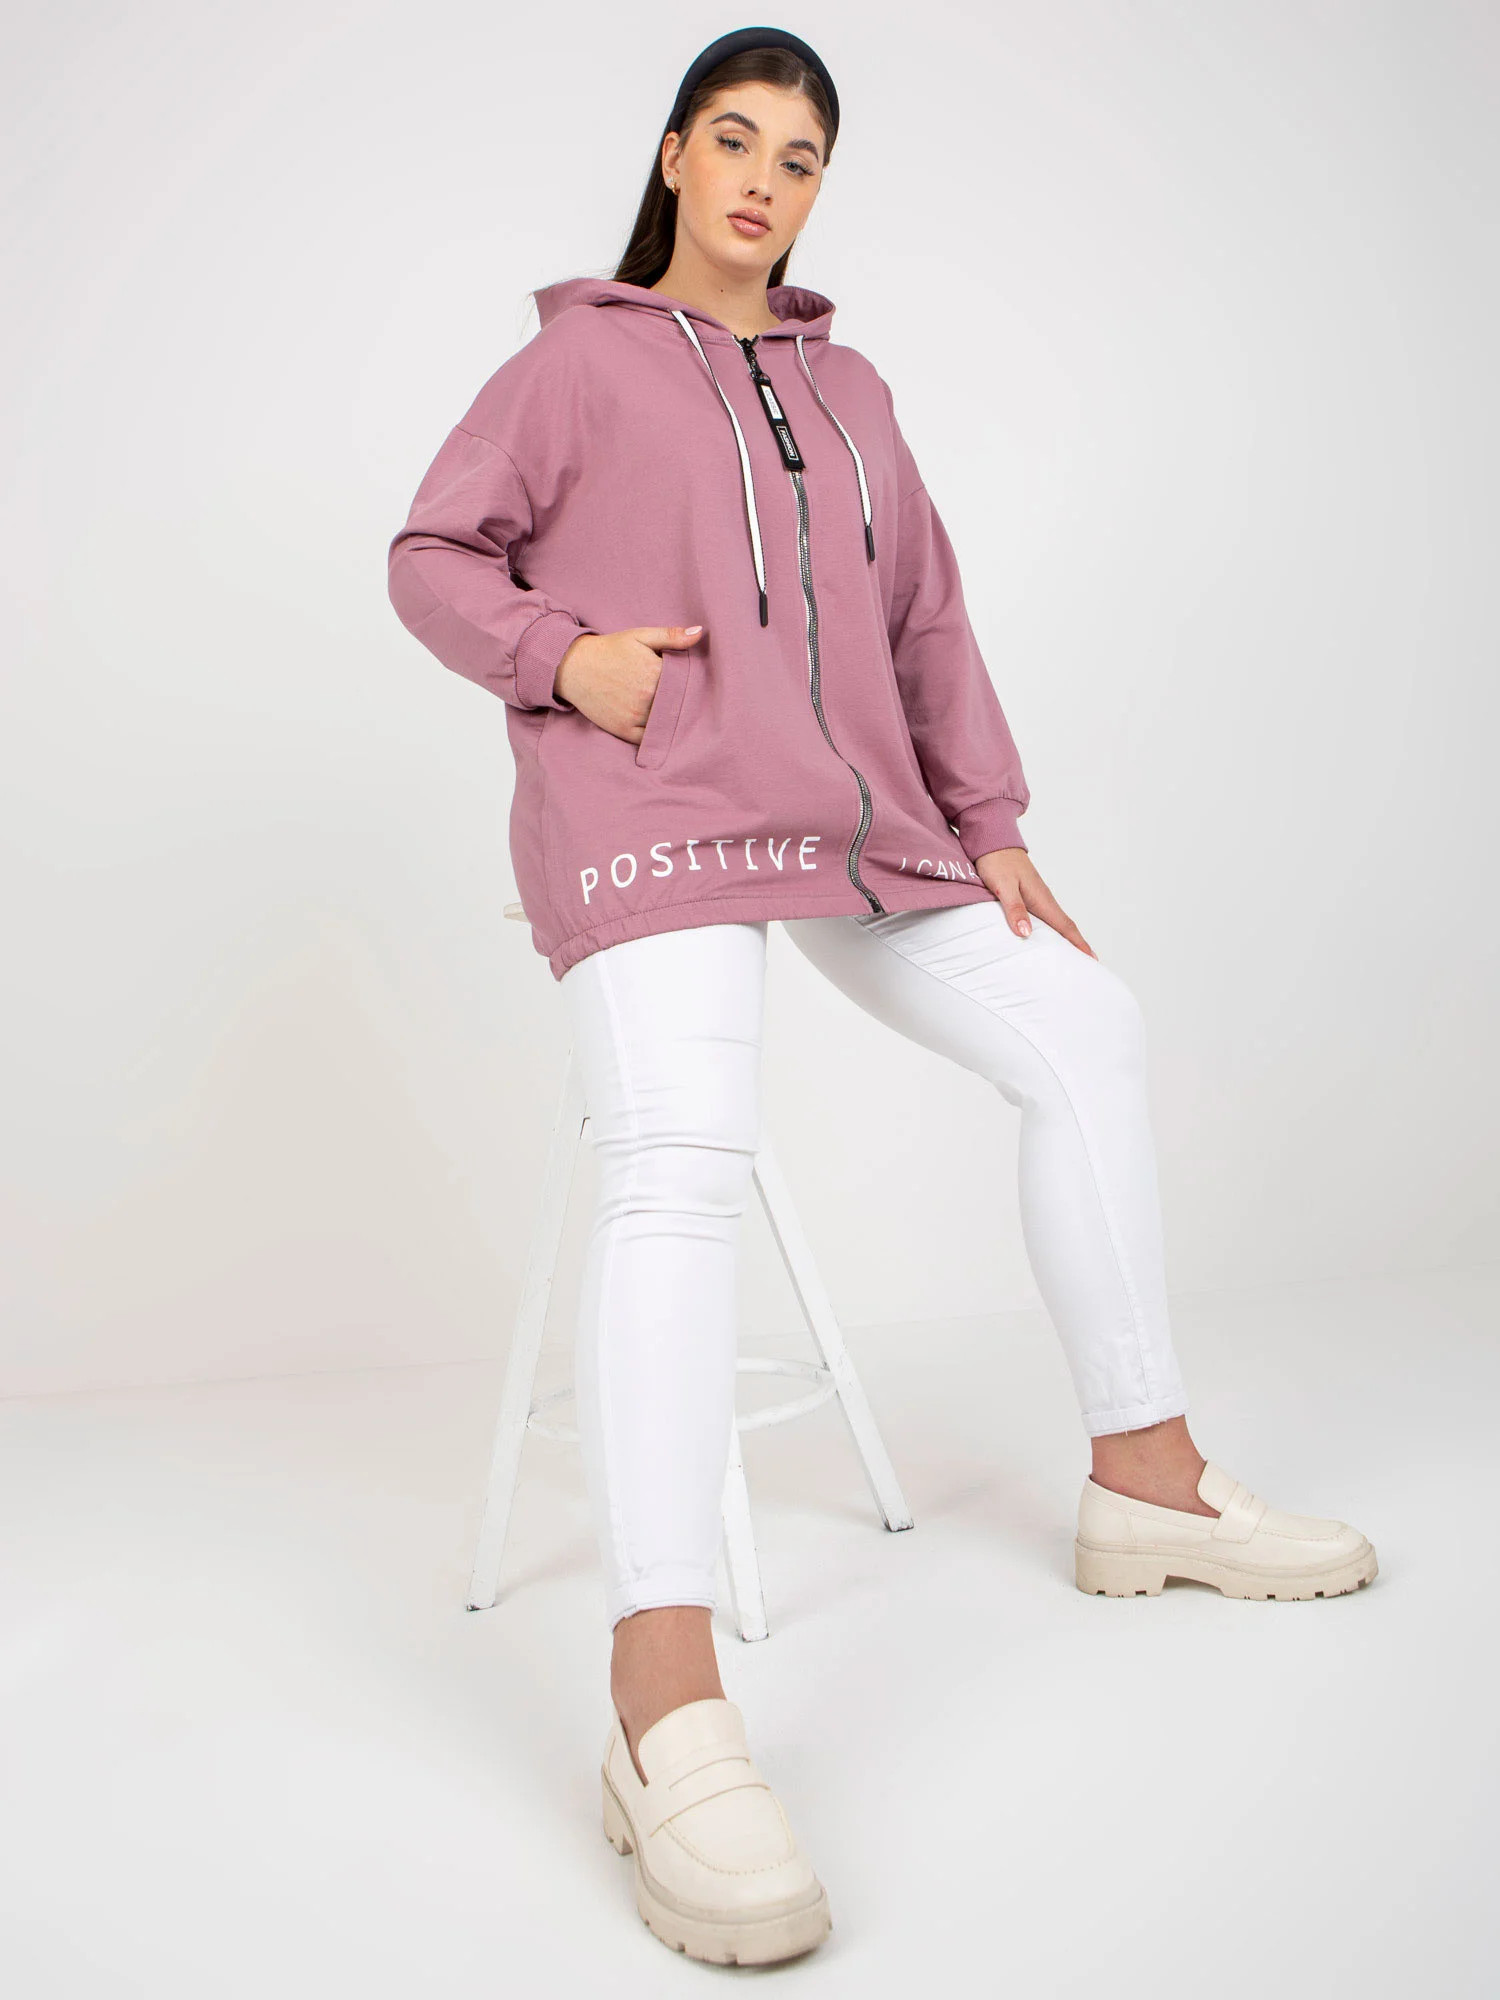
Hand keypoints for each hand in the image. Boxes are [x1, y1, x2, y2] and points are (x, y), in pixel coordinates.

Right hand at [553, 624, 703, 744]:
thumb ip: (671, 636)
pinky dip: (657, 735)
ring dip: (671, 719)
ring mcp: (635, 716)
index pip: (686, 683)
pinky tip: (661, 727)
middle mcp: (646, 697)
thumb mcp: (640, 636)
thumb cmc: (610, 650)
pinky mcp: (624, 729)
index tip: (691, 683)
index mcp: (654, 672)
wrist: (574, 667)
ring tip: (675, 712)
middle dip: (682, 701)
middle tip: (684, 699)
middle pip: (677, 704)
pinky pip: (649, 738)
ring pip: (665, 722)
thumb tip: (699, 632)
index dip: (690, 683)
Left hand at [973, 847, 1096, 956]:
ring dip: (1066, 938)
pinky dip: (1051, 929)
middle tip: (1088, 963)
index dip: (1078, 943)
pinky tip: (1047, 936)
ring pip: (1055, 922)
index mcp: (1041, 898)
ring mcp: (1036, 896)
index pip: (1064, 925)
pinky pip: (1044, 917)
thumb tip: (1026, 933)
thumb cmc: (996, 861)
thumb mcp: (1003, 886)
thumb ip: (1014, 909)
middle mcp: (1043, 898)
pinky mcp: (1028, 894)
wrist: (992, 840)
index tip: (1092, 959)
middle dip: (1077, 944)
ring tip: (1072, 955)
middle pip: (1065, 926)